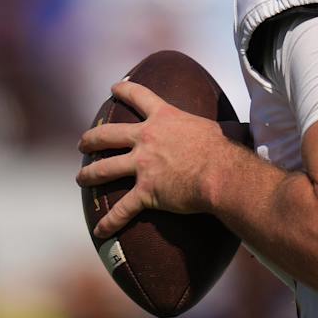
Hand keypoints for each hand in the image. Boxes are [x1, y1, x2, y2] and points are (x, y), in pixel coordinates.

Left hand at [76, 79, 243, 238]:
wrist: (222, 173)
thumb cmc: (224, 150)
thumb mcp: (213, 128)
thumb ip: (209, 128)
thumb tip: (236, 128)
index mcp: (164, 118)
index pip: (139, 97)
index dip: (124, 90)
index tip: (114, 88)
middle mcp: (146, 139)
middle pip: (108, 135)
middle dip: (91, 139)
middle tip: (83, 144)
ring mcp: (142, 165)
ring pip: (105, 169)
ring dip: (89, 175)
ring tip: (81, 178)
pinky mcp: (146, 191)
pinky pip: (122, 209)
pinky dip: (110, 221)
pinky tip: (100, 229)